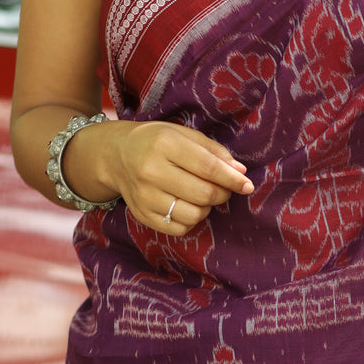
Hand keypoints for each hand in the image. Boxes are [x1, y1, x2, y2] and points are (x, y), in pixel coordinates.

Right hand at [66, 119, 253, 235]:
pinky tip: (186, 205)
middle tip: (222, 188)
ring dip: (207, 208)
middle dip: (222, 193)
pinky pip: (179, 228)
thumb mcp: (184, 135)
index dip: (232, 179)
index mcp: (164, 144)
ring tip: (201, 195)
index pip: (207, 167)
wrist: (116, 155)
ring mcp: (144, 196)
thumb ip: (215, 152)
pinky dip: (191, 221)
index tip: (247, 185)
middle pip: (203, 194)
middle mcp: (151, 171)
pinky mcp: (141, 214)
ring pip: (194, 215)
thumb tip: (241, 173)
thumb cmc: (157, 141)